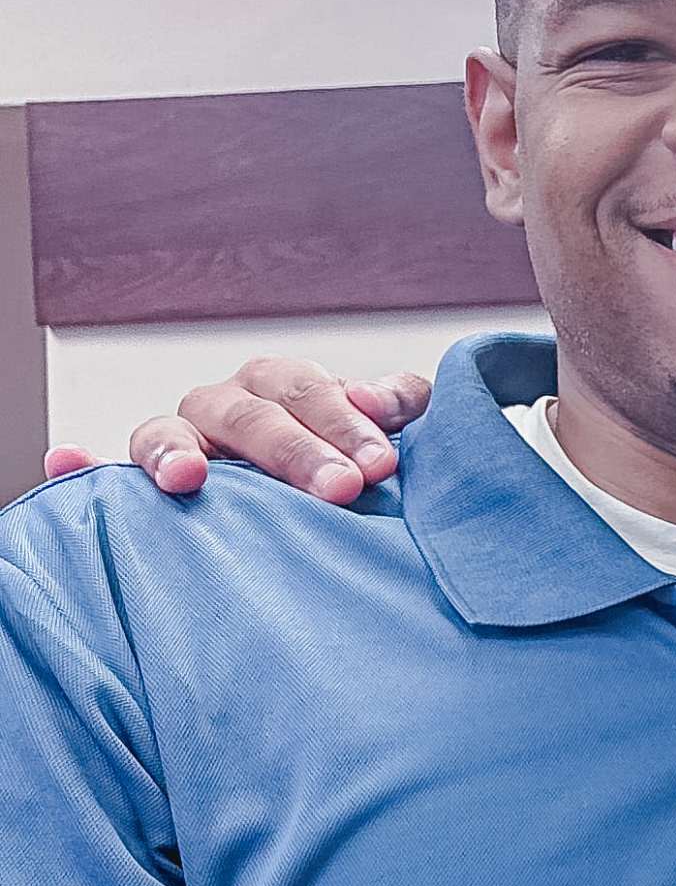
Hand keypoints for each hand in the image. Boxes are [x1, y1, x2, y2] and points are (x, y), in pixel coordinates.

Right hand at [43, 359, 435, 500]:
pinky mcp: (150, 480)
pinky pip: (106, 472)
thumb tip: (377, 399)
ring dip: (174, 453)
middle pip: (247, 416)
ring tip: (188, 477)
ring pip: (165, 434)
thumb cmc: (359, 461)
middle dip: (294, 451)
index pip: (305, 391)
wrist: (340, 500)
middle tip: (342, 488)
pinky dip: (83, 466)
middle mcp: (225, 407)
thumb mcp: (391, 428)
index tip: (379, 464)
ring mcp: (182, 442)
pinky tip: (67, 461)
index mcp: (279, 385)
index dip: (344, 423)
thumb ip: (399, 404)